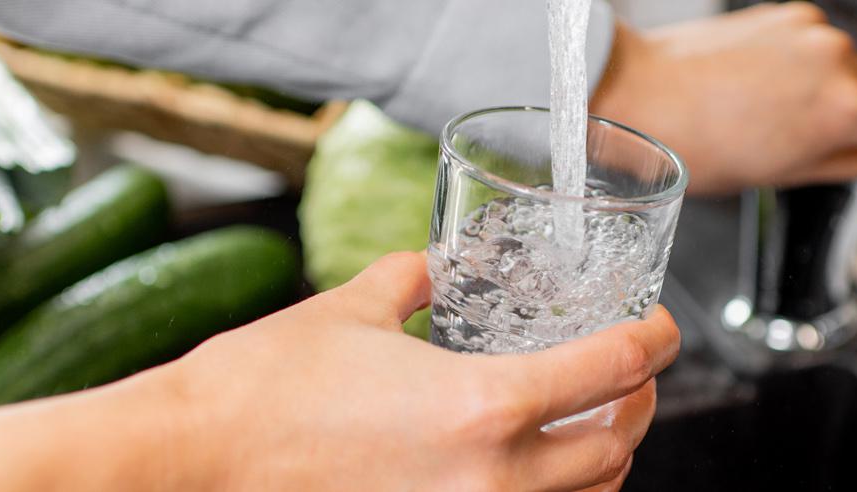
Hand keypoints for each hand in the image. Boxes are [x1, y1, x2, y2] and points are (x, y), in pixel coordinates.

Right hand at [0, 252, 680, 491]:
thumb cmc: (265, 385)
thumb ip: (413, 279)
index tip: (658, 324)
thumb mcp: (353, 309)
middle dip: (638, 403)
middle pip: (616, 445)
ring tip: (592, 424)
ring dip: (604, 460)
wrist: (198, 458)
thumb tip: (435, 266)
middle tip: (629, 371)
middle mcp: (491, 476)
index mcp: (484, 405)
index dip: (654, 340)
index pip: (614, 371)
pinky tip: (532, 471)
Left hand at [592, 2, 856, 194]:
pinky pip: (827, 46)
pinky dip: (831, 70)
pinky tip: (813, 95)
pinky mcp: (788, 15)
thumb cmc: (700, 143)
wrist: (641, 96)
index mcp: (846, 106)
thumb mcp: (790, 173)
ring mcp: (813, 31)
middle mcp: (838, 59)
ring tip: (853, 127)